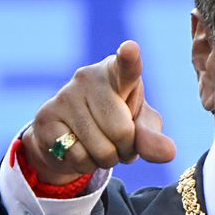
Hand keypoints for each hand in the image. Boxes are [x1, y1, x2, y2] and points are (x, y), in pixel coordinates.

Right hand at [22, 40, 178, 184]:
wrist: (70, 137)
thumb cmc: (116, 123)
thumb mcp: (140, 128)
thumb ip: (152, 137)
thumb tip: (169, 153)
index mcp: (118, 73)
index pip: (126, 66)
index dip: (129, 58)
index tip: (130, 49)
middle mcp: (88, 77)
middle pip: (121, 132)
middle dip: (126, 150)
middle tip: (118, 143)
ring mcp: (64, 96)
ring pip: (101, 149)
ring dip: (106, 160)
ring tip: (99, 146)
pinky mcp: (45, 118)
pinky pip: (78, 157)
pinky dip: (85, 165)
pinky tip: (78, 150)